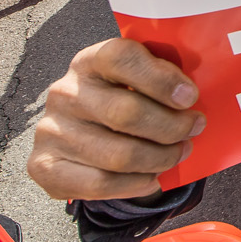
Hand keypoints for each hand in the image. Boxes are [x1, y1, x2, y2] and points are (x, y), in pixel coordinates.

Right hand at [28, 37, 203, 199]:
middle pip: (126, 112)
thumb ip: (161, 80)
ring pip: (118, 154)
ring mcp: (50, 130)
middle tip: (193, 130)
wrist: (77, 136)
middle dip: (171, 127)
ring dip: (160, 159)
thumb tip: (196, 98)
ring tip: (178, 154)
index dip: (161, 78)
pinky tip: (152, 178)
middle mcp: (65, 92)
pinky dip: (135, 184)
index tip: (190, 97)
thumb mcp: (137, 81)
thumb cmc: (119, 101)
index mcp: (90, 61)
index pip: (121, 57)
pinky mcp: (44, 166)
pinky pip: (100, 184)